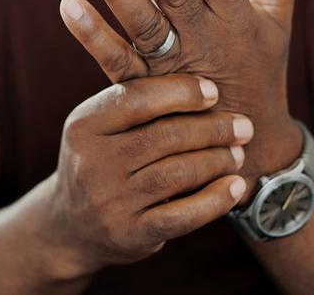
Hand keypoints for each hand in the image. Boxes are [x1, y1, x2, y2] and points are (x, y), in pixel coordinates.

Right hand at [37, 74, 252, 278]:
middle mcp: (92, 163)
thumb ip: (137, 101)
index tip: (214, 91)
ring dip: (217, 160)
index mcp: (84, 125)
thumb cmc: (101, 162)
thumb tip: (202, 80)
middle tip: (242, 126)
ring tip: (237, 153)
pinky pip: (182, 215)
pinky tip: (235, 186)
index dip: (181, 92)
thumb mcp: (99, 126)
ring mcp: (110, 202)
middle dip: (212, 129)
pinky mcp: (130, 234)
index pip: (137, 99)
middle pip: (164, 136)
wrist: (71, 227)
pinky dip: (215, 200)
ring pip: (177, 173)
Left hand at [59, 0, 312, 193]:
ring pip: (144, 26)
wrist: (249, 148)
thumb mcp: (277, 20)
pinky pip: (118, 63)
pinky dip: (93, 38)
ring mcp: (172, 67)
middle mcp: (203, 39)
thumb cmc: (262, 71)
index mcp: (235, 18)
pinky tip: (69, 6)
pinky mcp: (146, 91)